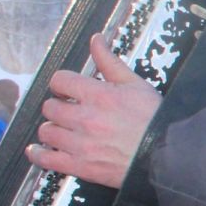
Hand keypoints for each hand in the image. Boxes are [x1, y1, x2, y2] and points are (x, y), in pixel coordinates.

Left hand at [27, 34, 161, 189]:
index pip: (59, 80)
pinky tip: (38, 150)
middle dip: (58, 106)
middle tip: (68, 110)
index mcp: (98, 95)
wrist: (167, 154)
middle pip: (50, 107)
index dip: (62, 84)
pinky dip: (38, 154)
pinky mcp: (80, 166)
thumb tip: (96, 39)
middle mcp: (85, 118)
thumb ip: (110, 61)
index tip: (67, 90)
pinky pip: (47, 159)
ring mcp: (80, 144)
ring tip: (61, 129)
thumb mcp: (135, 84)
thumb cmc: (154, 119)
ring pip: (46, 131)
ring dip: (52, 128)